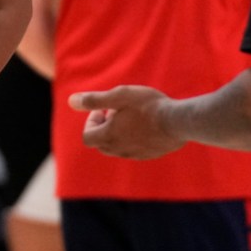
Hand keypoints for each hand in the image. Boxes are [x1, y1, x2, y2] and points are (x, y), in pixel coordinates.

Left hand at [68, 85, 184, 159]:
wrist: (179, 121)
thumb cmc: (148, 106)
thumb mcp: (119, 95)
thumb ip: (94, 100)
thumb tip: (71, 101)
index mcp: (109, 136)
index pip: (87, 137)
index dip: (91, 122)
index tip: (104, 109)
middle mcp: (120, 150)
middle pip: (101, 143)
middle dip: (103, 127)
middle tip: (117, 111)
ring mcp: (135, 154)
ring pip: (117, 147)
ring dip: (117, 133)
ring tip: (131, 116)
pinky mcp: (149, 155)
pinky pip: (132, 150)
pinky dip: (131, 139)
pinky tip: (145, 124)